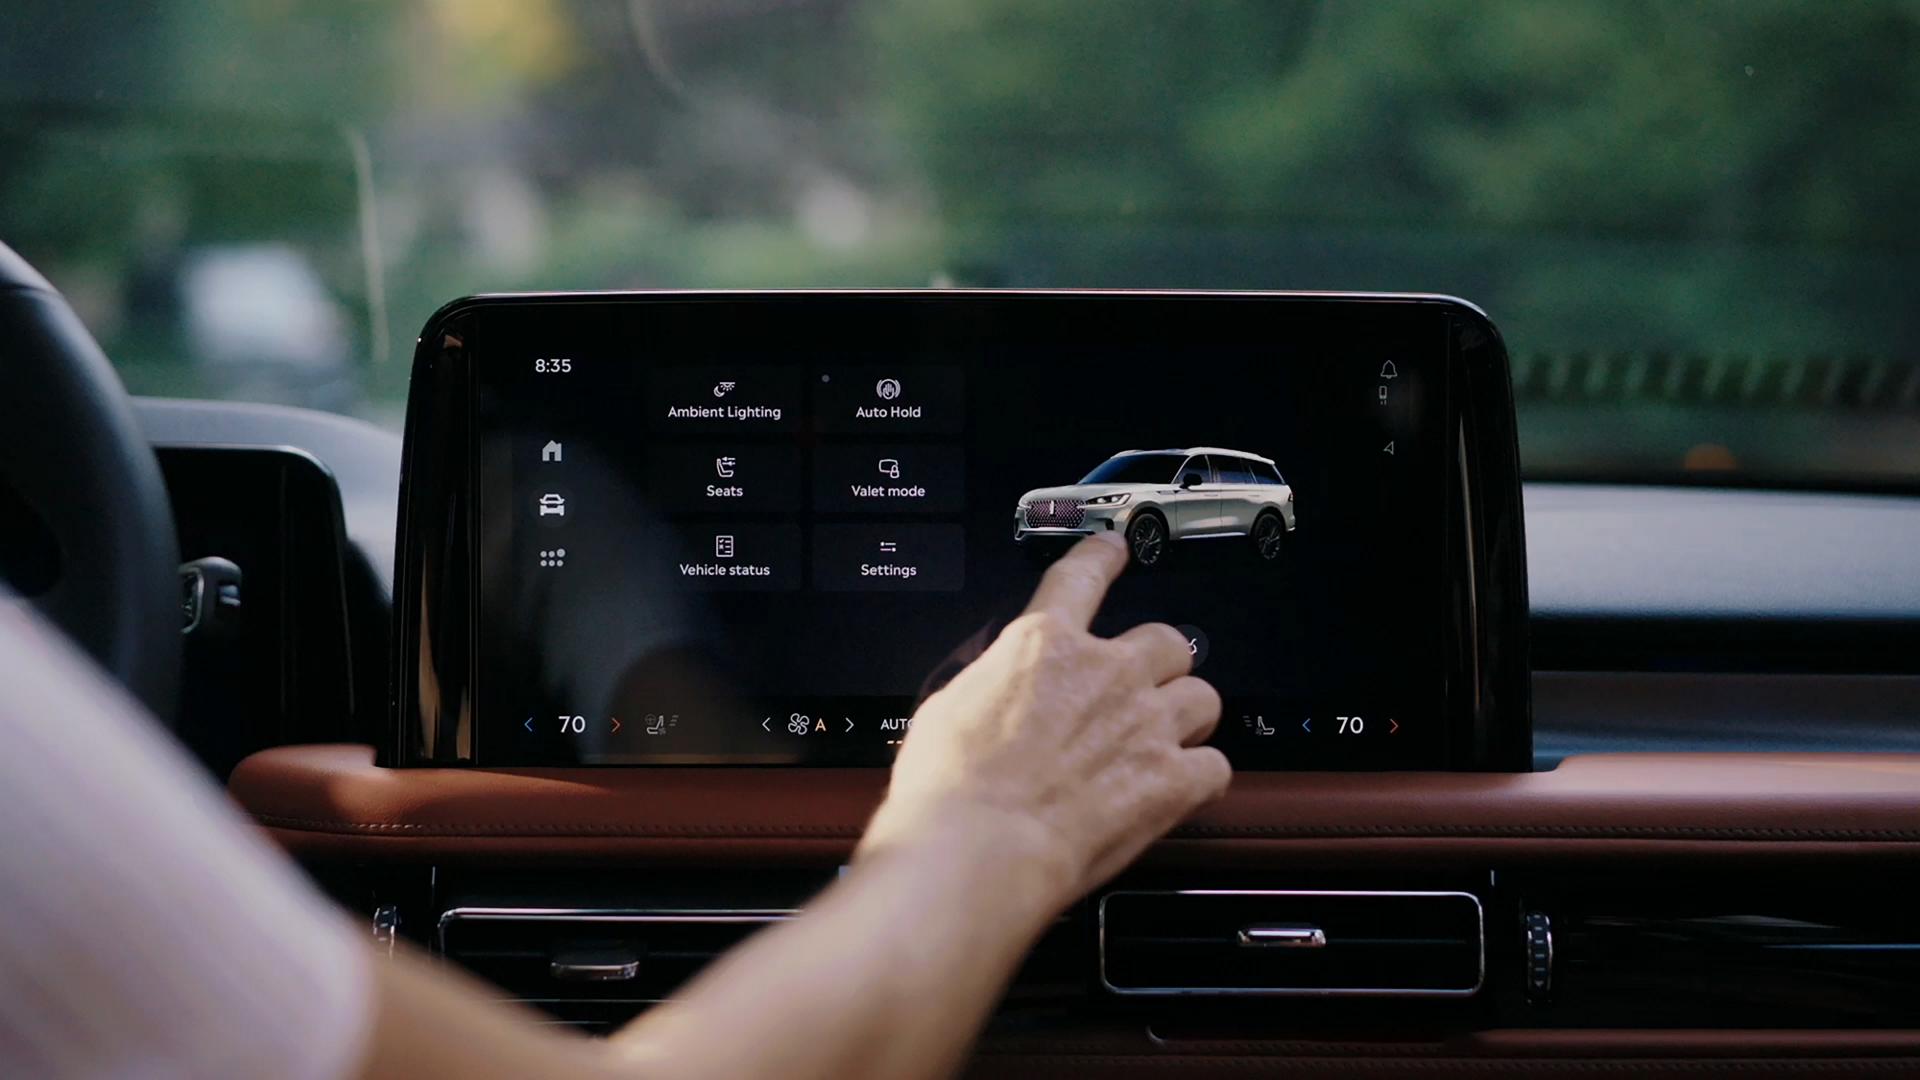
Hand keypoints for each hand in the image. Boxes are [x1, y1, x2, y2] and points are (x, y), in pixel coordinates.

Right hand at [859, 534, 1231, 908]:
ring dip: (1188, 717)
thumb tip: (999, 691)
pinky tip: (1182, 790)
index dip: (1103, 556)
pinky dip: (1201, 779)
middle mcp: (1105, 673)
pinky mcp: (1171, 781)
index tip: (1115, 549)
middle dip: (1160, 664)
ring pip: (1202, 698)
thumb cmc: (948, 787)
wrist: (977, 847)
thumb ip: (993, 686)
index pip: (1083, 577)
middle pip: (1168, 642)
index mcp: (1043, 645)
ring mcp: (1145, 724)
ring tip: (1169, 740)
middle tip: (1144, 688)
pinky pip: (1216, 767)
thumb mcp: (949, 707)